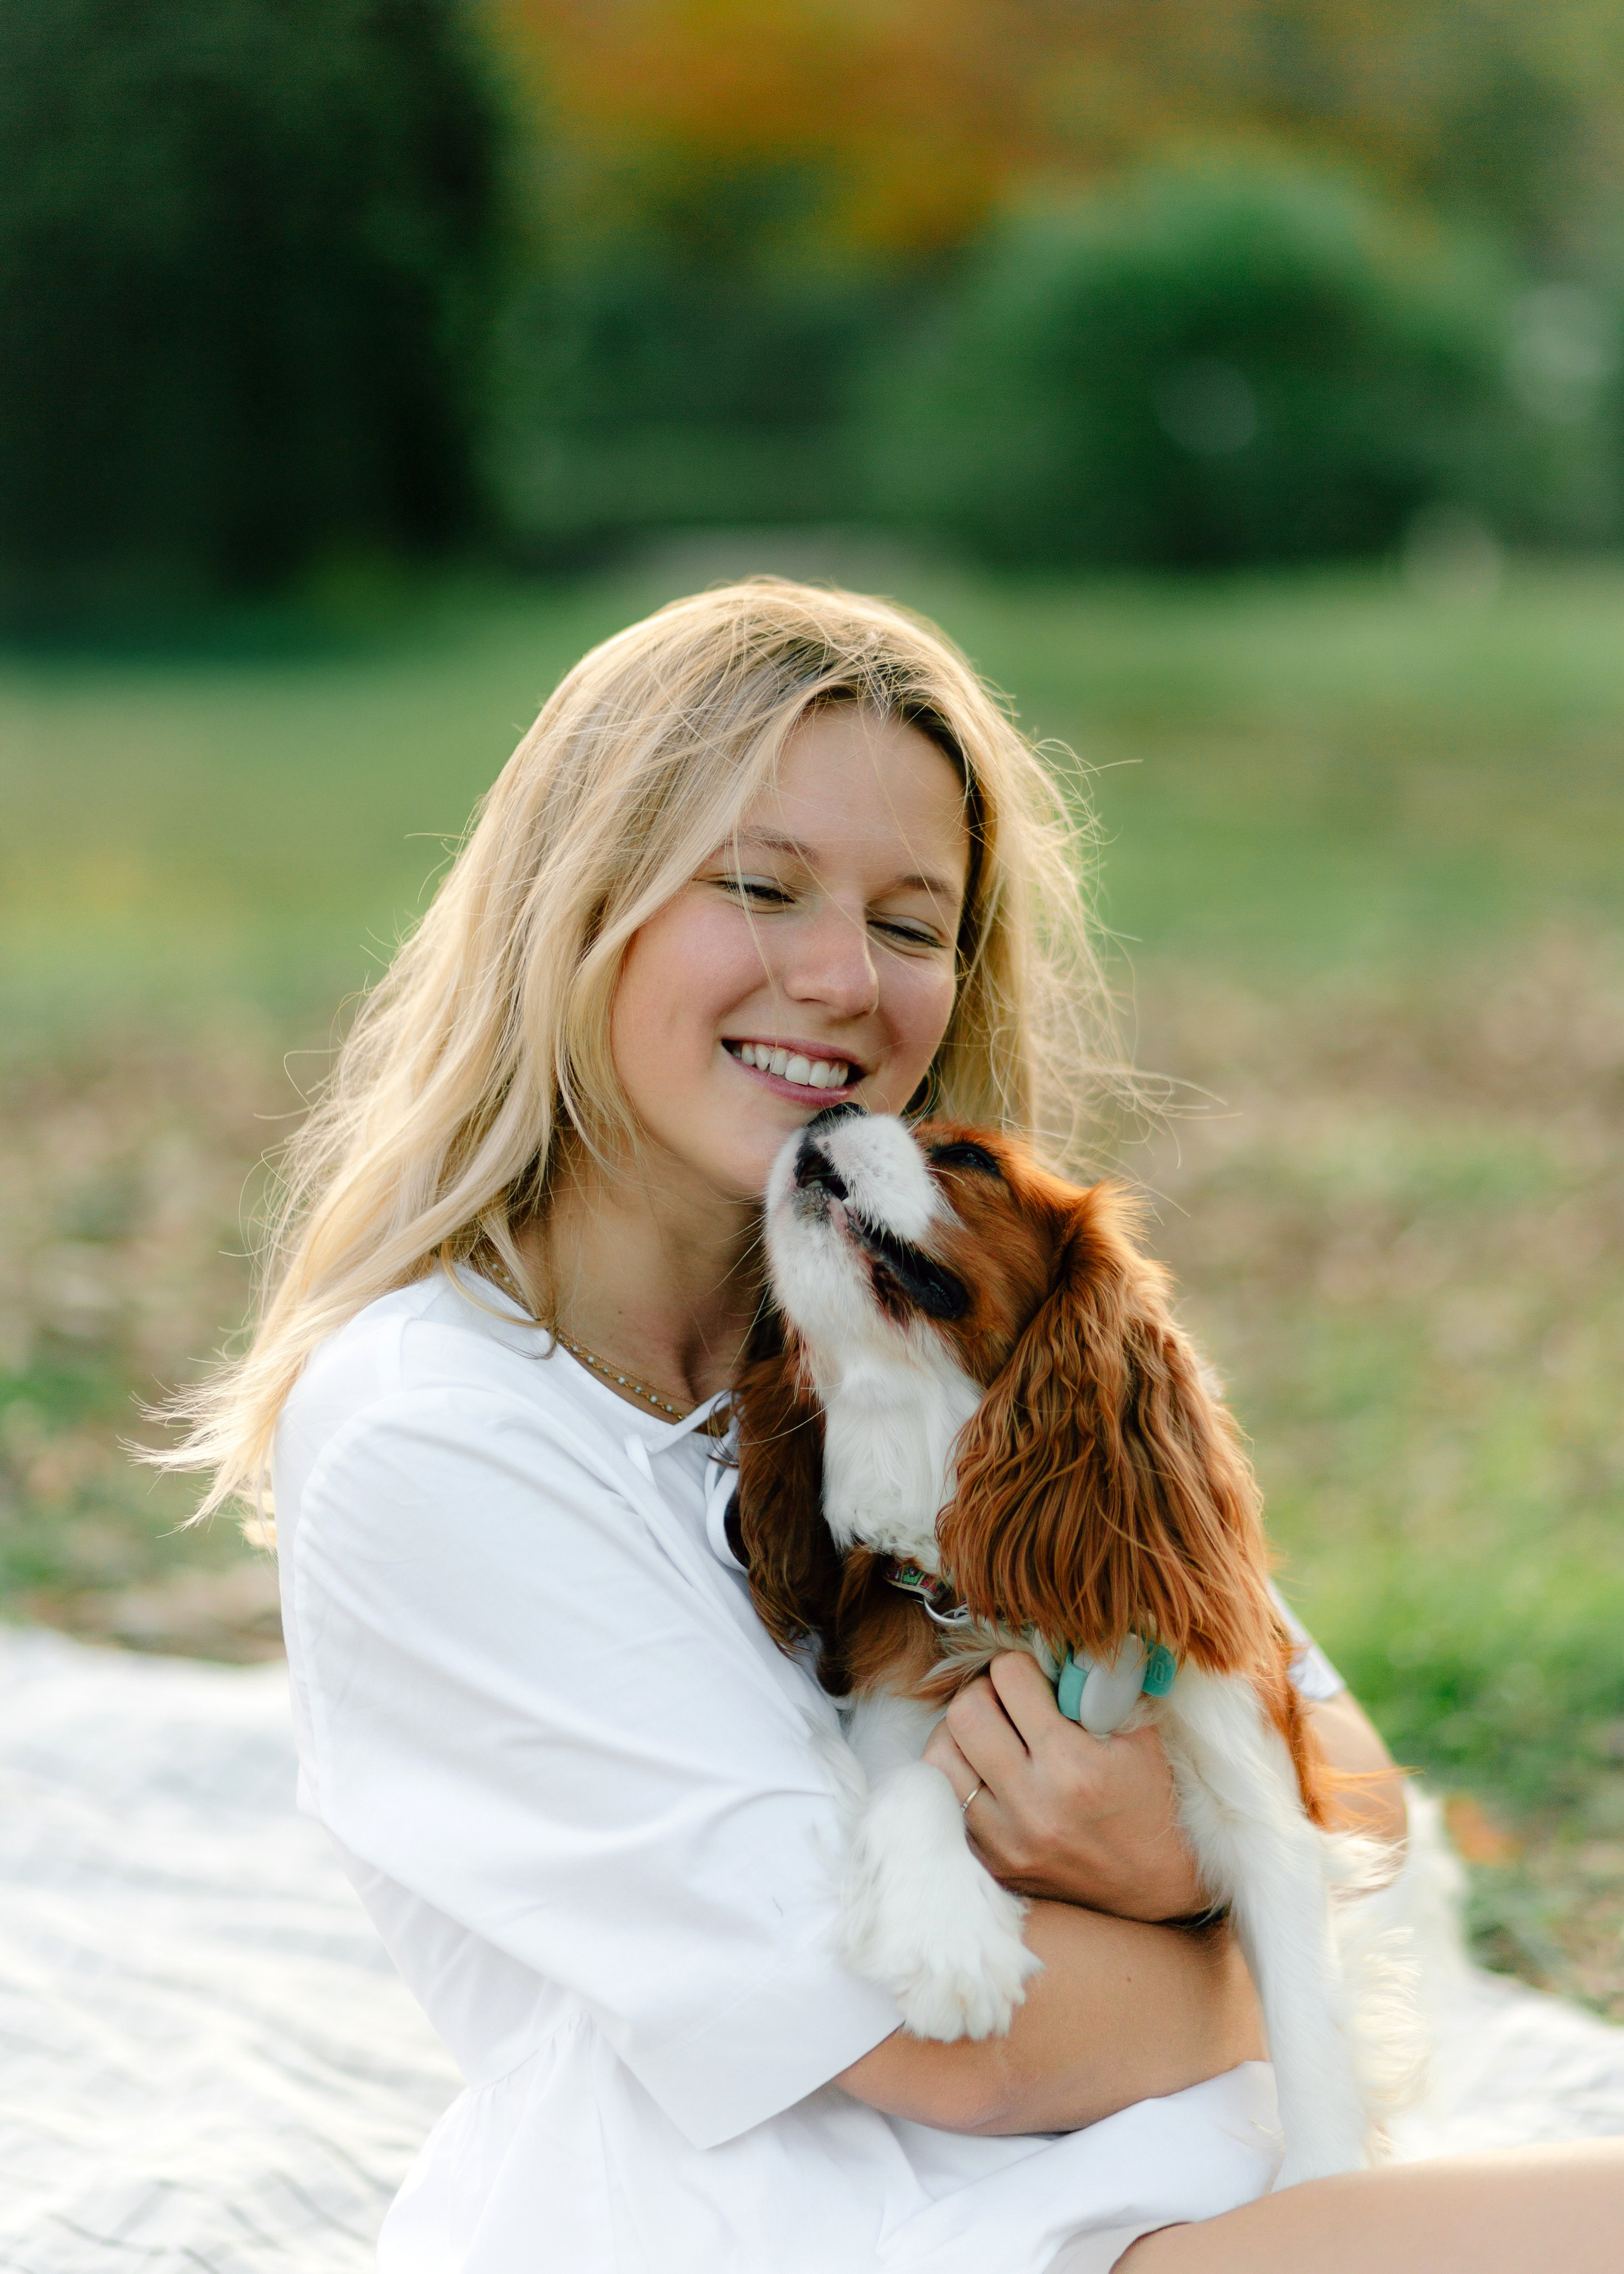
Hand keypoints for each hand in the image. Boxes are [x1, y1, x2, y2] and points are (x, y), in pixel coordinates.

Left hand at [923, 1651, 1206, 1921]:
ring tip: (991, 1735)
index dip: (1020, 1664)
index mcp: (1073, 1766)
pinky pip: (947, 1802)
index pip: (1009, 1677)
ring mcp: (1006, 1840)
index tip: (1034, 1675)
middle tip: (1005, 1700)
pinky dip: (962, 1778)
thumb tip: (1060, 1642)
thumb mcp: (1140, 1734)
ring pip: (940, 1756)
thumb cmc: (1151, 1801)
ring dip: (962, 1735)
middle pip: (964, 1712)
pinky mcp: (992, 1862)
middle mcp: (1032, 1805)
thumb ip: (1100, 1684)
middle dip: (983, 1692)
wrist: (1156, 1888)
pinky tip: (990, 1774)